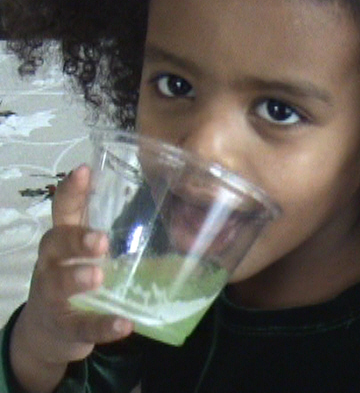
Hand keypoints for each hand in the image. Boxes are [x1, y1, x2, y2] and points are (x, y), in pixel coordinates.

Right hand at [9, 165, 133, 391]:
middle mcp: (52, 262)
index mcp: (63, 240)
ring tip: (98, 276)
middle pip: (55, 242)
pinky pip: (82, 326)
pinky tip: (123, 325)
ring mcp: (53, 295)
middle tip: (100, 240)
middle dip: (75, 238)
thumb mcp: (88, 253)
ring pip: (57, 283)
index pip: (63, 209)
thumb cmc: (77, 278)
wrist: (49, 331)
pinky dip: (102, 326)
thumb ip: (114, 233)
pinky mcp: (64, 326)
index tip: (84, 170)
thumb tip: (169, 208)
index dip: (71, 190)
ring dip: (77, 277)